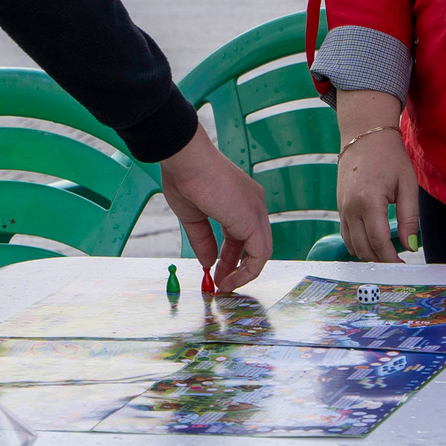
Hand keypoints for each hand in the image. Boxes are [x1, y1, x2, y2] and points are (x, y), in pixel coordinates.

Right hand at [158, 136, 271, 291]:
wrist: (186, 159)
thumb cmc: (185, 178)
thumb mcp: (193, 217)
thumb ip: (202, 240)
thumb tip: (207, 263)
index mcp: (240, 199)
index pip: (242, 233)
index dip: (230, 255)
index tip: (215, 268)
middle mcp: (254, 204)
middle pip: (253, 243)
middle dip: (236, 266)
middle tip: (220, 282)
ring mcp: (256, 211)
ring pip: (260, 251)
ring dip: (243, 273)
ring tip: (224, 285)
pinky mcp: (253, 220)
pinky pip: (259, 254)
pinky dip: (247, 271)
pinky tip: (228, 279)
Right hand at [336, 124, 419, 262]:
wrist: (364, 136)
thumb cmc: (389, 157)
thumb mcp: (407, 184)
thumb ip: (409, 217)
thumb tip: (410, 246)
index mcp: (369, 201)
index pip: (379, 242)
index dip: (391, 259)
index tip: (403, 267)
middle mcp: (350, 207)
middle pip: (364, 248)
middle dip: (381, 261)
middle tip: (398, 264)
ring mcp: (342, 208)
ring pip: (352, 245)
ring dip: (369, 256)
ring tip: (389, 256)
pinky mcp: (339, 208)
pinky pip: (347, 235)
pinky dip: (359, 246)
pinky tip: (374, 245)